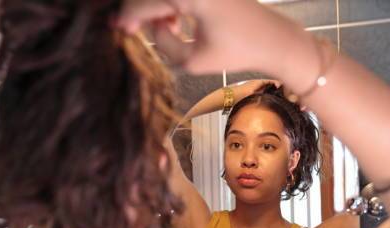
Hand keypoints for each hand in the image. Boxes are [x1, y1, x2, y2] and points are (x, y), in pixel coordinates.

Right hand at [117, 0, 304, 75]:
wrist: (272, 39)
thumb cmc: (237, 52)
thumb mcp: (193, 59)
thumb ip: (164, 43)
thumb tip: (151, 26)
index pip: (146, 2)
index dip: (127, 17)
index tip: (117, 30)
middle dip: (138, 11)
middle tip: (129, 31)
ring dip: (155, 8)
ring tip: (163, 32)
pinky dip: (169, 3)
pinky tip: (173, 22)